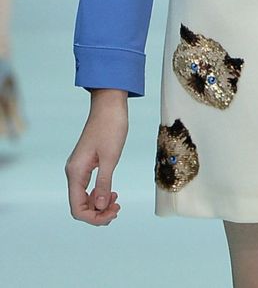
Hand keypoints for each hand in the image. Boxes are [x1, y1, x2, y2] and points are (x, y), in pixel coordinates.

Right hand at [65, 89, 128, 225]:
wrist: (109, 105)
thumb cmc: (111, 127)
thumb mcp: (110, 157)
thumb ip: (104, 183)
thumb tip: (100, 207)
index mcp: (76, 172)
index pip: (77, 208)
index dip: (93, 218)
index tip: (112, 214)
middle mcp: (74, 172)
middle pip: (80, 205)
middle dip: (98, 213)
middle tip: (118, 208)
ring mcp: (79, 168)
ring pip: (84, 198)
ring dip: (99, 205)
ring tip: (116, 201)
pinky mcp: (86, 164)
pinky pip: (88, 187)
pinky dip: (99, 194)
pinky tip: (111, 192)